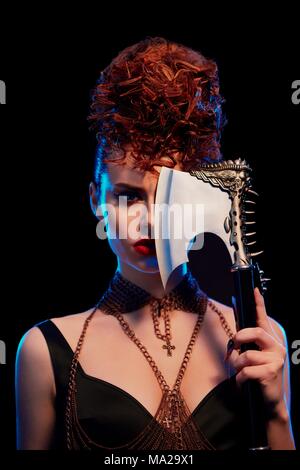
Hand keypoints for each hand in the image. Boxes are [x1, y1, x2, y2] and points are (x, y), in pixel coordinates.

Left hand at [232, 288, 286, 415]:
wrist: (270, 401)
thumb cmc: (259, 373)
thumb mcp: (252, 354)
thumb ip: (246, 339)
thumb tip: (235, 321)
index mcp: (270, 339)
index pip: (264, 318)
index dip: (259, 303)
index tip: (254, 290)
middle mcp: (276, 347)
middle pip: (255, 332)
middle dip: (240, 338)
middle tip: (235, 346)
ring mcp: (275, 359)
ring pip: (247, 355)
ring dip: (238, 365)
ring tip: (240, 372)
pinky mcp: (271, 373)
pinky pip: (246, 371)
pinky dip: (239, 379)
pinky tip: (243, 383)